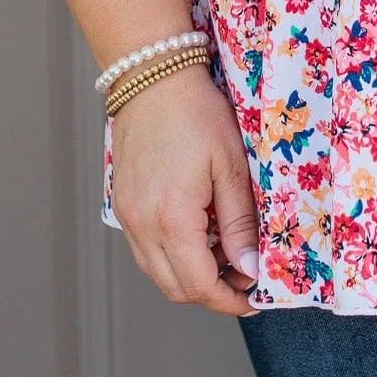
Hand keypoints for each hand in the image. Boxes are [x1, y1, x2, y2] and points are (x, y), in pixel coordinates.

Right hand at [109, 63, 263, 315]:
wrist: (152, 77)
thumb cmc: (195, 112)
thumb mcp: (230, 165)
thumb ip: (240, 220)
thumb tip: (249, 266)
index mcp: (171, 218)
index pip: (198, 285)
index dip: (228, 299)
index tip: (252, 296)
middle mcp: (142, 226)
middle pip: (175, 288)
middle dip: (211, 293)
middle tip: (244, 277)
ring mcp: (128, 217)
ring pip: (158, 273)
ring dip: (190, 276)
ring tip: (225, 253)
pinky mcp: (123, 205)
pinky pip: (146, 250)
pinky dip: (172, 255)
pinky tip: (198, 234)